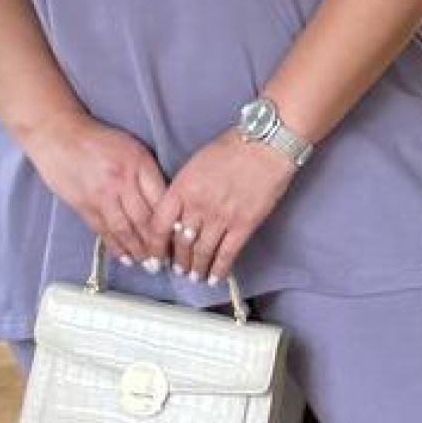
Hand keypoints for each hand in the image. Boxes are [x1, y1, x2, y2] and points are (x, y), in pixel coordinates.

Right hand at [25, 116, 167, 266]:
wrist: (59, 136)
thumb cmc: (98, 140)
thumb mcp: (132, 148)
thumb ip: (147, 173)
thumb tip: (164, 203)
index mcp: (138, 164)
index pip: (160, 200)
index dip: (170, 223)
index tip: (179, 238)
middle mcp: (122, 180)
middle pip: (145, 218)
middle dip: (157, 244)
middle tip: (165, 260)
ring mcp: (101, 195)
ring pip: (125, 229)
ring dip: (138, 250)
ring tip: (148, 264)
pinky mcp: (83, 205)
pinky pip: (103, 231)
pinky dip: (115, 247)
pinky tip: (125, 258)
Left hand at [158, 128, 297, 282]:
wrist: (266, 144)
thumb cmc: (232, 147)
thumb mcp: (196, 163)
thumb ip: (184, 189)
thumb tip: (178, 213)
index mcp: (183, 187)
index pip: (160, 226)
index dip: (155, 246)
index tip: (155, 257)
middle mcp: (198, 205)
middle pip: (181, 242)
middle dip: (178, 260)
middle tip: (177, 269)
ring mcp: (221, 217)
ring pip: (202, 252)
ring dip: (196, 268)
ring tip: (194, 276)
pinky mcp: (244, 224)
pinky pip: (227, 254)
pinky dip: (219, 269)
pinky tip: (215, 278)